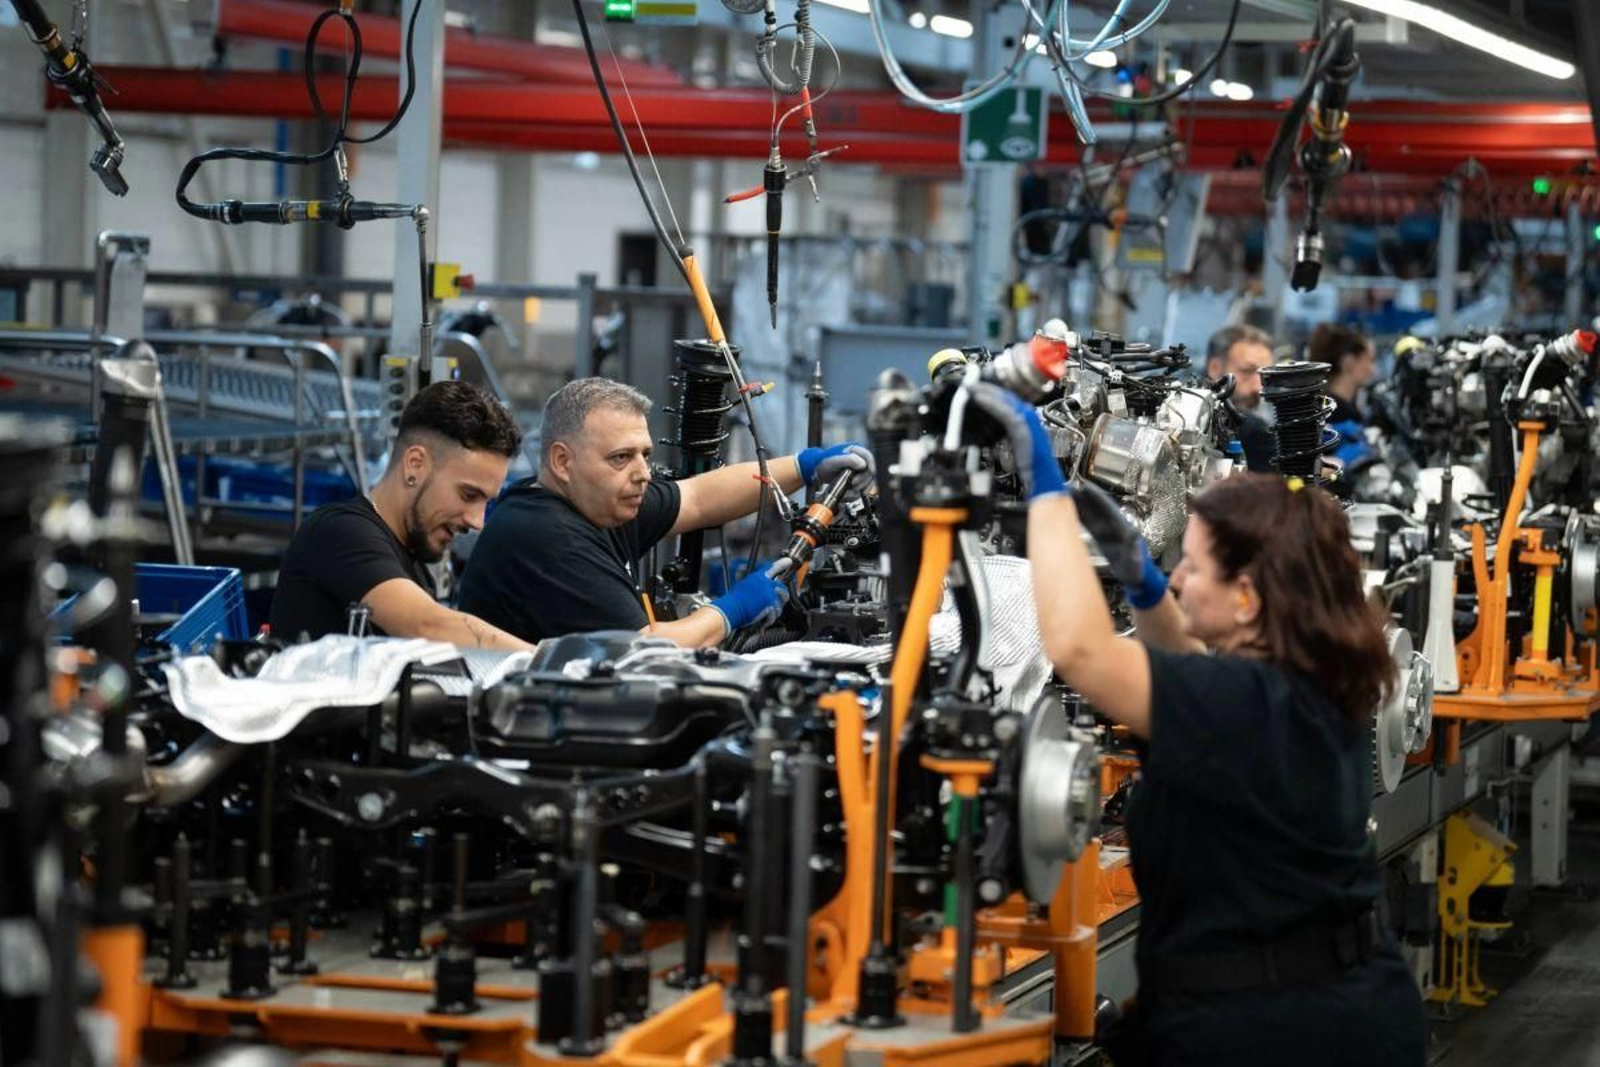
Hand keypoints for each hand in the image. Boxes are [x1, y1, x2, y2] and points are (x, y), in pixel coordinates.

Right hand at [710, 559, 791, 634]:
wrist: (730, 609)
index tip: (788, 561)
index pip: (772, 568)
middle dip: (782, 598)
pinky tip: (761, 620)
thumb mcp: (744, 586)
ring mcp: (769, 595)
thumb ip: (757, 586)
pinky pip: (774, 615)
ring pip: (779, 605)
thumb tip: (763, 590)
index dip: (782, 564)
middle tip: (775, 603)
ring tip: (763, 614)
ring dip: (773, 612)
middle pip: (783, 589)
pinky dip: (768, 620)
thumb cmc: (734, 600)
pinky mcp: (770, 606)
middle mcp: (766, 584)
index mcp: (758, 578)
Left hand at [797, 442, 875, 492]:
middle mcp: (858, 459)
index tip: (867, 475)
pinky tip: (848, 494)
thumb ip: (849, 460)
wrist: (816, 470)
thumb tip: (863, 464)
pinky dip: (855, 493)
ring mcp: (857, 470)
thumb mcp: (835, 460)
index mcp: (855, 450)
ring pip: (867, 482)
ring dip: (859, 489)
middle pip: (869, 472)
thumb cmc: (823, 462)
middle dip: (862, 481)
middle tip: (853, 484)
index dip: (870, 467)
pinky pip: (861, 488)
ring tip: (849, 491)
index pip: (869, 458)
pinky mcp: (855, 479)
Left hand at [965, 383, 1068, 499]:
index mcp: (1027, 422)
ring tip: (972, 387)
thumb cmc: (1032, 469)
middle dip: (988, 388)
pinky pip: (1005, 413)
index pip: (1008, 402)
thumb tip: (990, 431)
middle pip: (1007, 397)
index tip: (978, 388)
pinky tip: (980, 398)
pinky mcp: (1025, 430)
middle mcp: (1029, 419)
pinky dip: (992, 404)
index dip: (993, 393)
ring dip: (988, 392)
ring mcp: (1029, 423)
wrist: (1044, 481)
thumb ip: (1005, 436)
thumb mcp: (1014, 448)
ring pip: (1006, 401)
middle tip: (970, 383)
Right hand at [1073, 480, 1167, 608]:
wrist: (1136, 580)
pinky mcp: (1101, 538)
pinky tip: (1068, 512)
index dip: (1096, 497)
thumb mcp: (1135, 560)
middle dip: (1083, 496)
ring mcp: (1107, 531)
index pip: (1107, 508)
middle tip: (1067, 487)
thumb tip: (1134, 531)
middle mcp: (1113, 526)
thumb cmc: (1137, 571)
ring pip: (1090, 514)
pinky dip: (1079, 517)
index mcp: (1122, 527)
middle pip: (1096, 507)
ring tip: (1064, 496)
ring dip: (1078, 505)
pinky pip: (1088, 524)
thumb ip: (1133, 546)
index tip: (1084, 486)